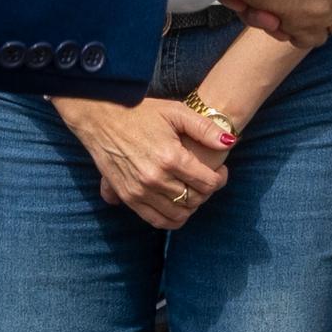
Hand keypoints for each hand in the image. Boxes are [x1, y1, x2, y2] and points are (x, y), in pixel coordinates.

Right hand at [58, 95, 230, 228]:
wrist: (100, 117)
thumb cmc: (141, 112)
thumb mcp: (176, 111)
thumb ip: (204, 128)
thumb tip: (230, 141)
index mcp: (170, 157)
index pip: (207, 183)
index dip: (219, 179)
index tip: (220, 171)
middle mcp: (155, 178)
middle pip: (194, 200)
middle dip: (207, 192)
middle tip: (207, 180)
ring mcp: (139, 191)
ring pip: (178, 215)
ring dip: (191, 207)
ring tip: (192, 191)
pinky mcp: (127, 197)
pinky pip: (156, 220)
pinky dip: (172, 217)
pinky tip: (176, 203)